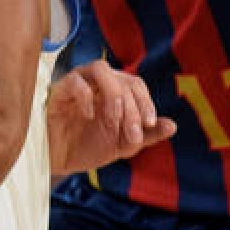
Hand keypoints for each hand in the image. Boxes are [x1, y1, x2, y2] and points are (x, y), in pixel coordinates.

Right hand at [48, 59, 175, 175]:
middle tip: (132, 135)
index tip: (150, 125)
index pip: (135, 84)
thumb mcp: (122, 145)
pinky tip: (90, 116)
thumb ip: (146, 135)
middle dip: (133, 108)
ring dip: (114, 94)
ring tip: (114, 121)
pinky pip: (75, 81)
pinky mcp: (58, 91)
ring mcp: (77, 84)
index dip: (146, 102)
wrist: (56, 161)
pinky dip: (86, 96)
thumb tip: (172, 125)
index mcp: (113, 92)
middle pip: (123, 78)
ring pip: (101, 68)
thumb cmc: (87, 148)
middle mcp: (96, 83)